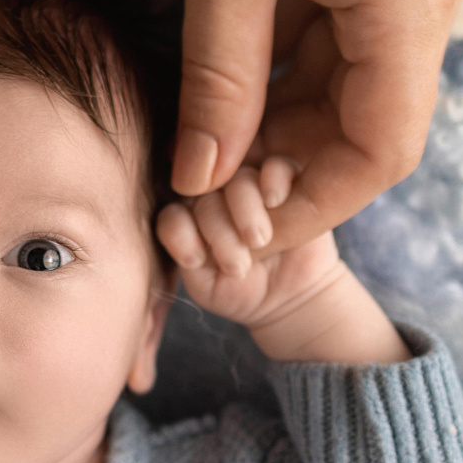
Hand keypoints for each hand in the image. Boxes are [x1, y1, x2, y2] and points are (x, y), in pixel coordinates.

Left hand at [156, 159, 345, 330]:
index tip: (198, 263)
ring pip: (237, 180)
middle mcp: (214, 194)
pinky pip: (275, 166)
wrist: (288, 296)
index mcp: (188, 216)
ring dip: (246, 210)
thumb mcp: (206, 284)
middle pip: (205, 195)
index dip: (181, 234)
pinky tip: (274, 202)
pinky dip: (273, 181)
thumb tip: (186, 225)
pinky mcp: (286, 179)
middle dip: (218, 231)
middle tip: (238, 264)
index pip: (173, 214)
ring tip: (258, 241)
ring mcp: (249, 183)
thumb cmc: (241, 289)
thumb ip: (186, 255)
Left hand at [164, 0, 462, 254]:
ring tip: (207, 138)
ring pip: (357, 74)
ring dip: (288, 112)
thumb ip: (220, 78)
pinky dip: (294, 61)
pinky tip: (229, 77)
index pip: (383, 145)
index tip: (241, 224)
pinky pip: (348, 27)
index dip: (314, 199)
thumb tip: (204, 177)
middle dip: (294, 160)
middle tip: (208, 185)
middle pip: (374, 114)